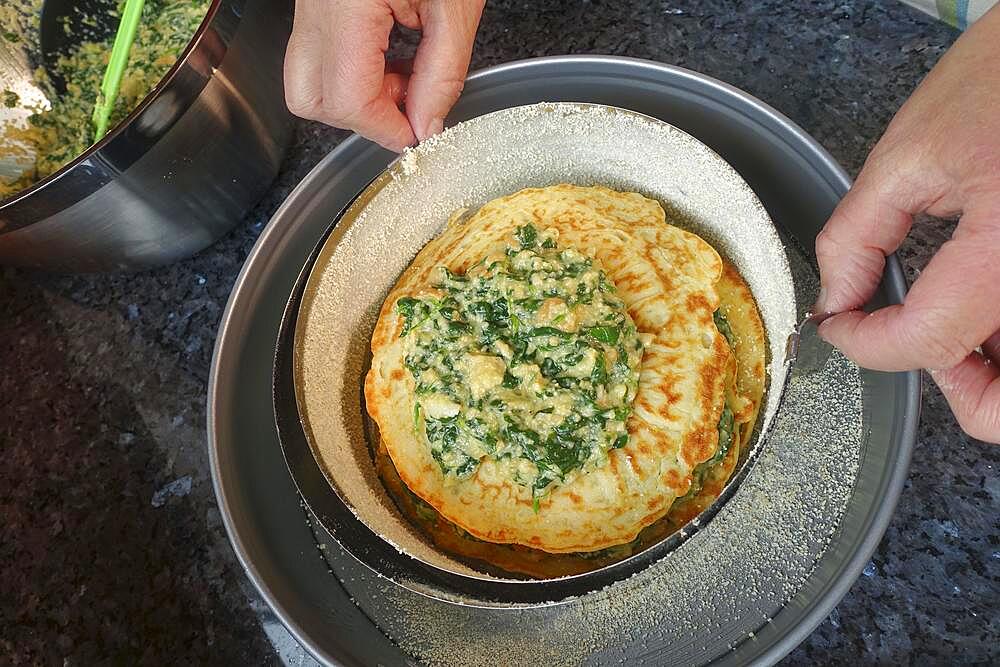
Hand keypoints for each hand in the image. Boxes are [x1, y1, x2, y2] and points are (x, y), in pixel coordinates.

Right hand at [284, 0, 484, 151]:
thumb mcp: (455, 8)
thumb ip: (442, 74)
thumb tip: (426, 124)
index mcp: (346, 4)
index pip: (347, 98)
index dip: (385, 127)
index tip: (416, 133)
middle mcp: (315, 4)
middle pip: (309, 98)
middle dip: (359, 116)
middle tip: (405, 103)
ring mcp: (308, 2)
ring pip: (305, 80)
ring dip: (354, 96)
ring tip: (401, 75)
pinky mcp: (316, 2)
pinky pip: (318, 54)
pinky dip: (352, 70)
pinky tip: (390, 55)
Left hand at [814, 6, 999, 442]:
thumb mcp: (911, 153)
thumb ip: (857, 237)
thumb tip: (836, 298)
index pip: (926, 342)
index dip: (866, 345)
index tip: (843, 327)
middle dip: (951, 389)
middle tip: (912, 342)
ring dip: (989, 371)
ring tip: (952, 318)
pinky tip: (984, 301)